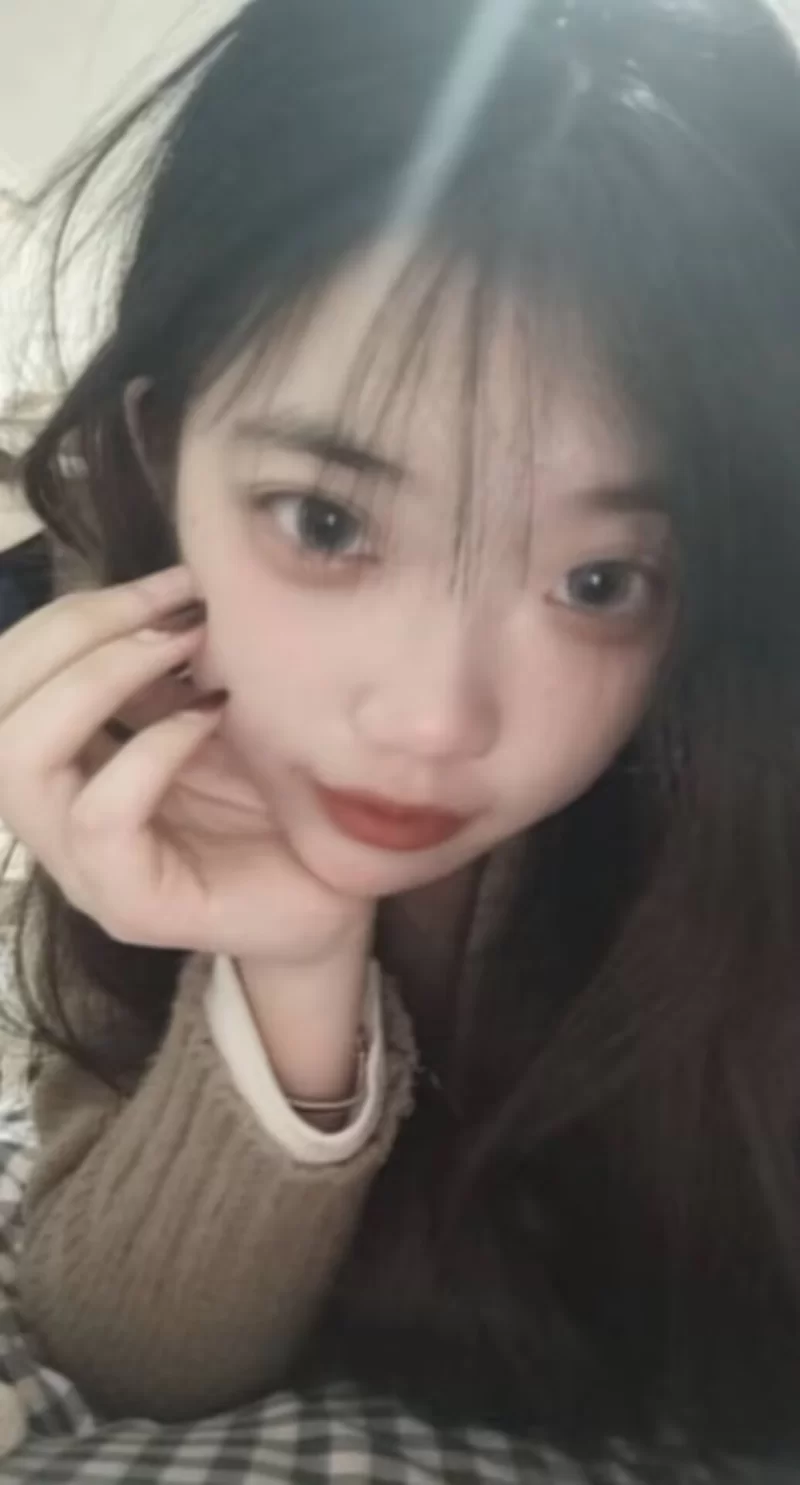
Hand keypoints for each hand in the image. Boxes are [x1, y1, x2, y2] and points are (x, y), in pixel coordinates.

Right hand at [0, 568, 372, 966]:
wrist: (341, 894)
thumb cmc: (278, 800)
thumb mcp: (213, 711)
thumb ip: (169, 665)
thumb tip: (172, 585)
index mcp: (67, 763)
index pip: (10, 675)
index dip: (74, 612)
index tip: (171, 579)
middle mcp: (55, 815)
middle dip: (75, 633)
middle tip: (172, 610)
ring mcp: (83, 868)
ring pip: (18, 760)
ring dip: (99, 680)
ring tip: (182, 650)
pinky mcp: (129, 905)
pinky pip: (100, 816)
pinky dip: (151, 748)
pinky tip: (210, 718)